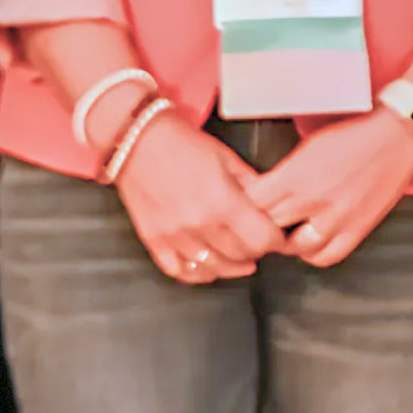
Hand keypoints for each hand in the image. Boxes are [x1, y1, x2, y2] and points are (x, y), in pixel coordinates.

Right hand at [121, 117, 277, 281]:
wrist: (136, 139)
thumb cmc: (181, 144)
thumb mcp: (226, 158)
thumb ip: (252, 185)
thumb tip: (272, 205)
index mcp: (221, 201)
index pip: (262, 239)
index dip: (275, 240)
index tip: (276, 236)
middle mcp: (198, 223)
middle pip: (241, 256)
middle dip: (255, 251)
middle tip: (257, 242)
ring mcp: (174, 235)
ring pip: (213, 269)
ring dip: (230, 265)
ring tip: (238, 257)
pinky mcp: (154, 240)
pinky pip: (180, 271)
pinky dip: (198, 273)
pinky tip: (208, 264)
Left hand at [251, 114, 412, 269]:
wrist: (396, 141)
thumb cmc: (353, 139)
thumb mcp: (308, 148)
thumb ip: (284, 174)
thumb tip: (263, 194)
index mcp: (297, 175)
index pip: (253, 203)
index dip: (245, 206)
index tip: (246, 206)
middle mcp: (313, 199)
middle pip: (270, 226)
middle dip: (263, 224)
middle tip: (262, 222)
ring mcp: (336, 218)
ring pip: (295, 247)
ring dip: (287, 243)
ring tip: (287, 233)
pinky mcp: (356, 230)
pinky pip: (326, 256)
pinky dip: (314, 254)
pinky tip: (312, 243)